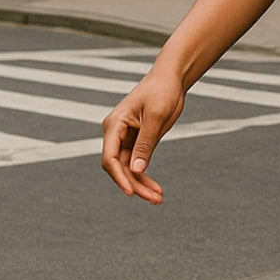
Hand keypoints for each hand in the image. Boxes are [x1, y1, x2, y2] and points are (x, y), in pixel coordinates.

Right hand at [100, 68, 185, 202]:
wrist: (170, 80)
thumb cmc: (161, 92)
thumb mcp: (156, 117)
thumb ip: (145, 144)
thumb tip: (136, 170)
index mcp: (114, 125)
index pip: (109, 157)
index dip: (118, 177)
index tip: (131, 192)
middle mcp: (115, 134)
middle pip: (118, 167)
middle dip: (135, 185)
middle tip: (155, 199)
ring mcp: (125, 139)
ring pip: (128, 169)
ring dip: (141, 184)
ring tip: (158, 198)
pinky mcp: (137, 142)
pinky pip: (137, 164)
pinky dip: (145, 176)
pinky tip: (156, 189)